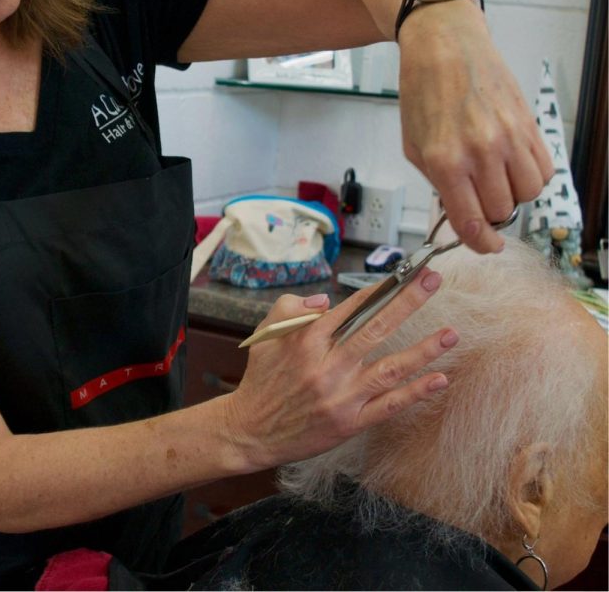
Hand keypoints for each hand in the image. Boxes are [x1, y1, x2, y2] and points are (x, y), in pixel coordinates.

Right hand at [220, 272, 455, 470]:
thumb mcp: (265, 334)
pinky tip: (439, 379)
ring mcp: (342, 396)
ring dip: (424, 350)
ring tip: (451, 333)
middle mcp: (327, 365)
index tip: (403, 273)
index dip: (380, 288)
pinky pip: (389, 406)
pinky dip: (416, 392)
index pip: (351, 307)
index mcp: (306, 340)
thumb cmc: (261, 379)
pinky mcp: (350, 422)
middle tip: (433, 281)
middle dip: (408, 302)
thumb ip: (291, 308)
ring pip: (390, 368)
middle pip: (376, 328)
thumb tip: (326, 300)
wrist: (251, 430)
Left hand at [396, 0, 551, 251]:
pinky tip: (511, 163)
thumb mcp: (414, 145)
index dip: (479, 243)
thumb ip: (438, 182)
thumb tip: (462, 212)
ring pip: (528, 193)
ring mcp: (509, 138)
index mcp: (444, 161)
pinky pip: (544, 170)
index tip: (484, 245)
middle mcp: (481, 152)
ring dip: (512, 194)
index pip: (471, 221)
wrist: (445, 46)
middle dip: (489, 211)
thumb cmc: (423, 92)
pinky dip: (531, 175)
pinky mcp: (529, 125)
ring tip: (494, 177)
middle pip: (501, 210)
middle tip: (478, 197)